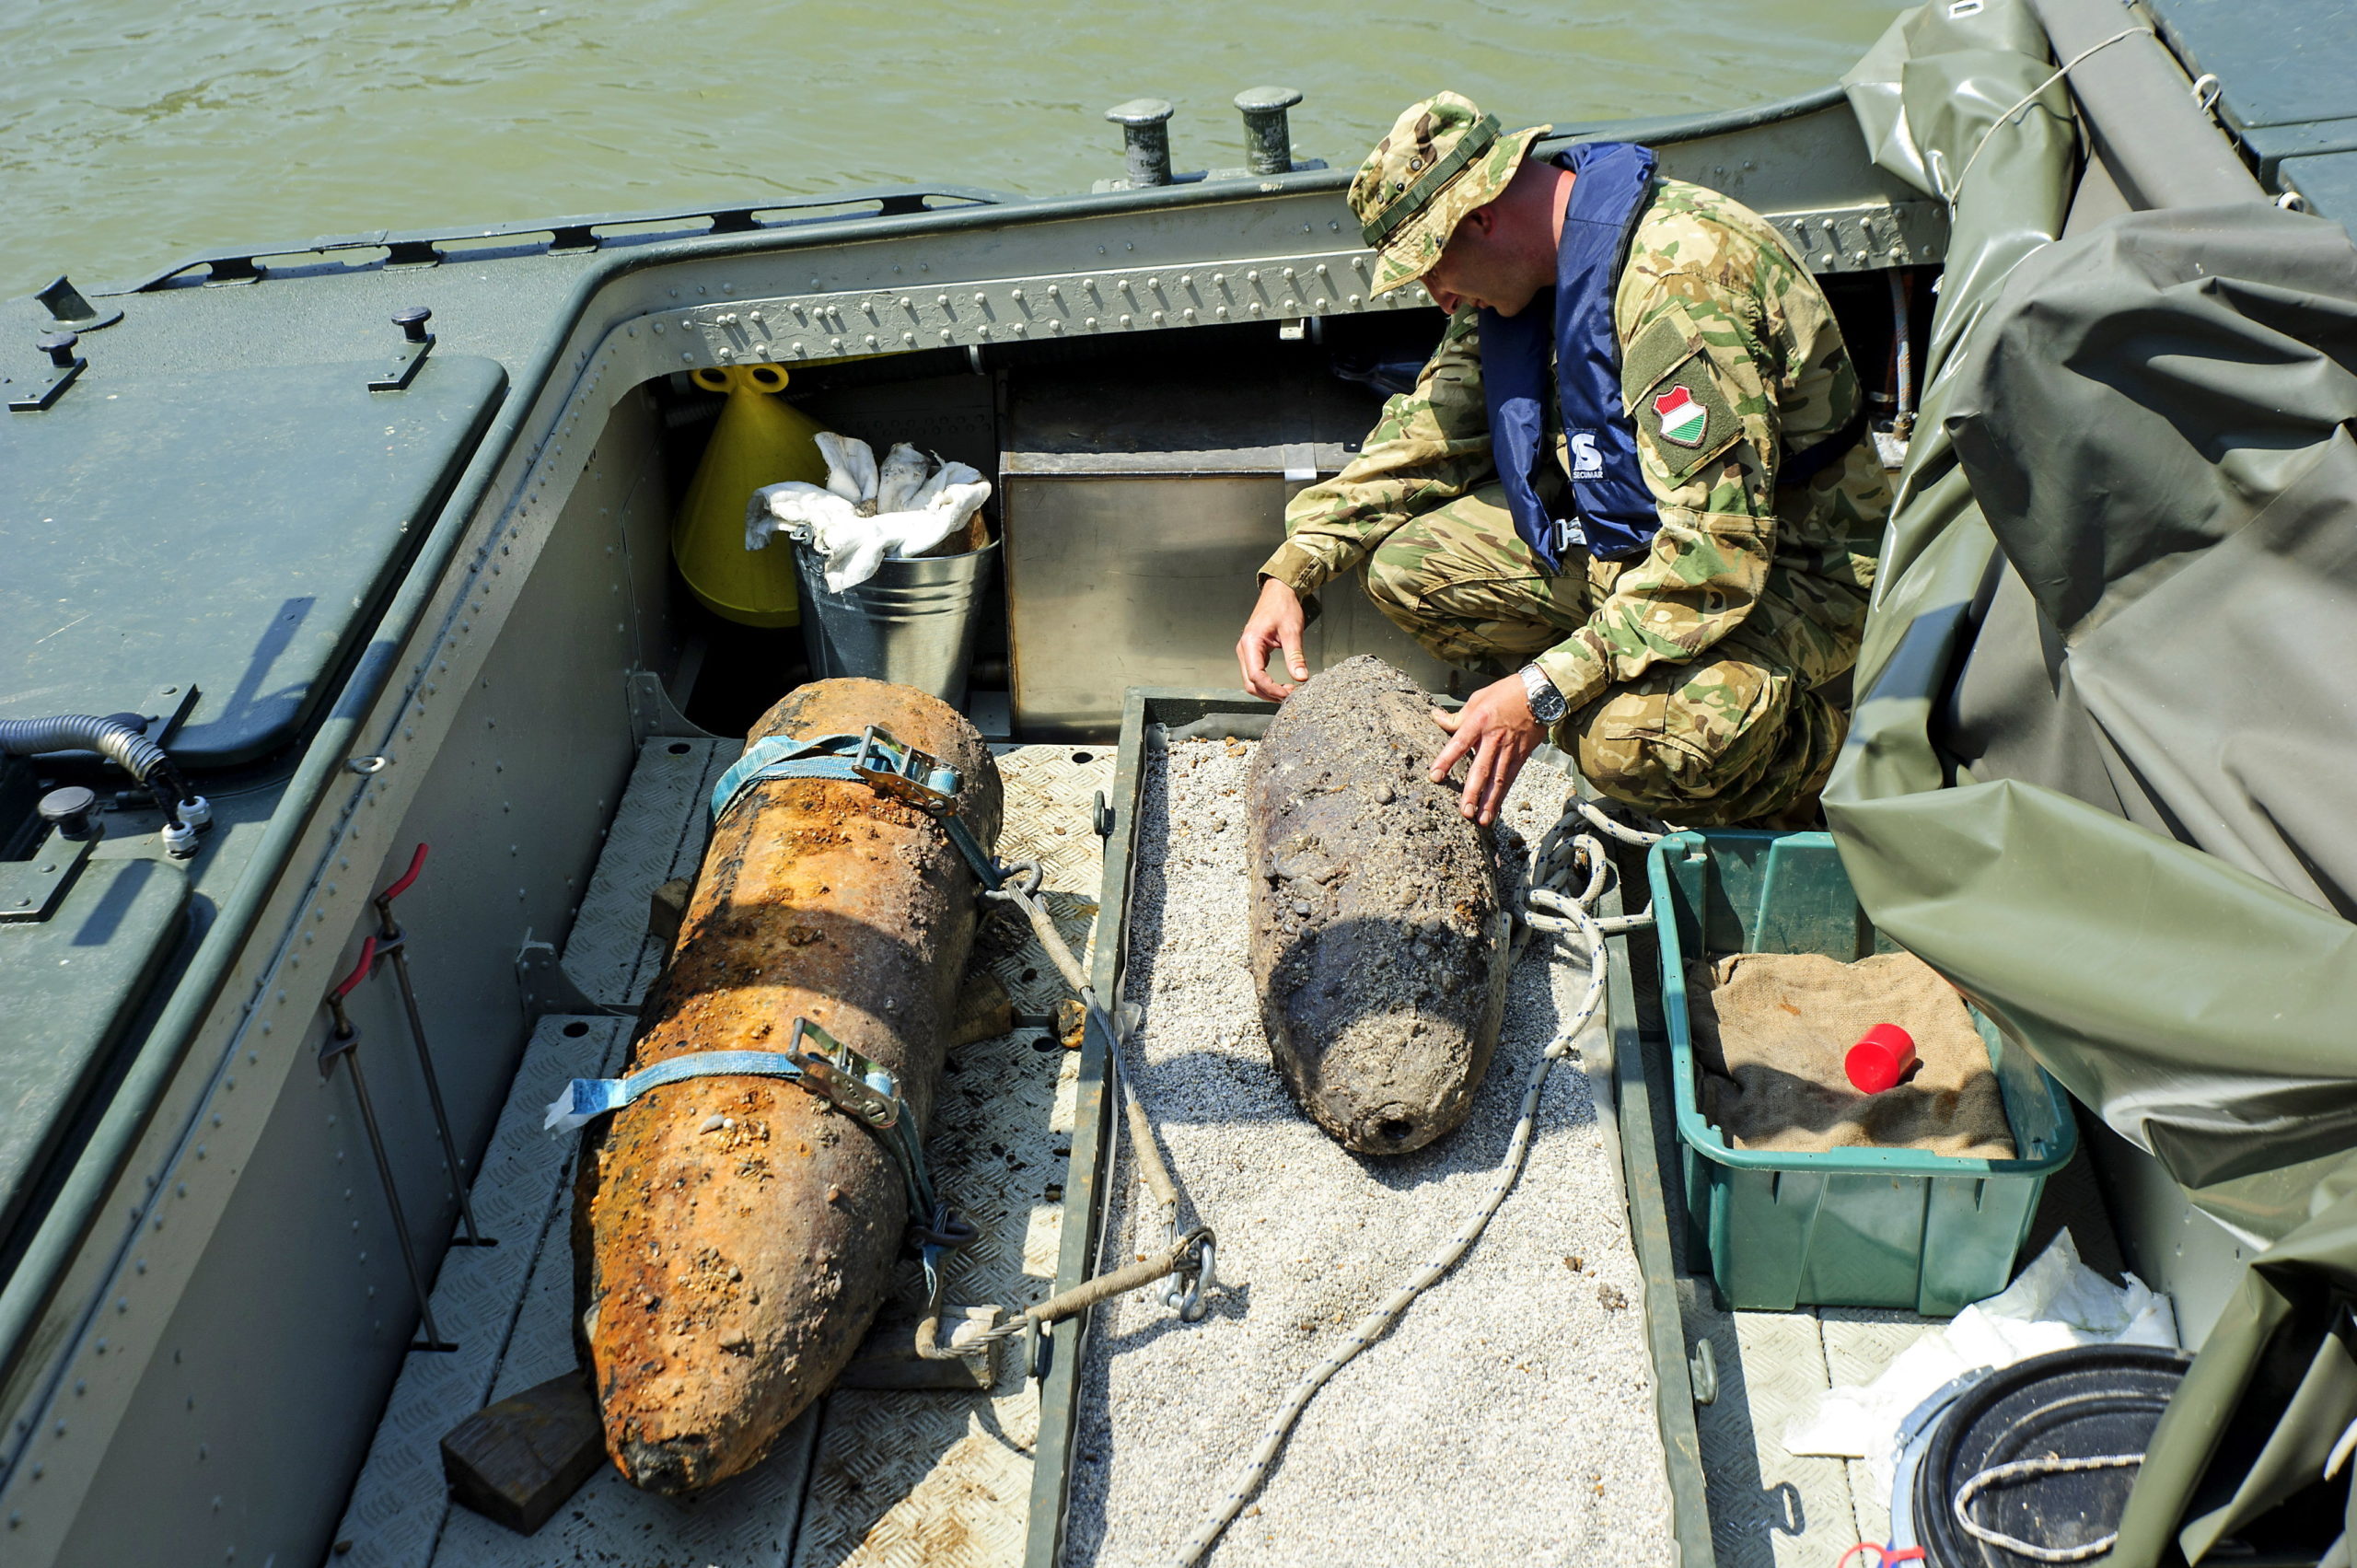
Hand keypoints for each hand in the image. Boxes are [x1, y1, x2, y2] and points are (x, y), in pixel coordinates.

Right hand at [1236, 578, 1309, 699]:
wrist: (1279, 592)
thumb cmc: (1283, 606)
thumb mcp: (1292, 632)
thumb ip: (1295, 657)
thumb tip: (1301, 677)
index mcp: (1250, 643)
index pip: (1257, 676)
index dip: (1272, 689)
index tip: (1289, 693)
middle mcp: (1244, 649)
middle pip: (1251, 683)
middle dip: (1269, 693)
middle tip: (1290, 695)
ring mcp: (1247, 651)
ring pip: (1252, 681)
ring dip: (1268, 690)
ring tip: (1288, 691)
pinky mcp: (1253, 652)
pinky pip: (1256, 674)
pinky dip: (1268, 683)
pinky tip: (1282, 684)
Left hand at [1428, 673, 1542, 824]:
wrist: (1540, 693)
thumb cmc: (1505, 693)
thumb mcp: (1477, 699)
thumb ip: (1457, 716)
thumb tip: (1436, 719)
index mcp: (1479, 722)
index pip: (1459, 744)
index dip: (1446, 760)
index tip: (1434, 776)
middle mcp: (1494, 738)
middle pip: (1481, 769)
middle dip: (1472, 792)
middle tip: (1464, 811)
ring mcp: (1509, 749)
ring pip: (1498, 779)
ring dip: (1490, 801)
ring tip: (1482, 820)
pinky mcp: (1522, 755)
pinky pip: (1511, 778)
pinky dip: (1503, 795)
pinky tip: (1496, 809)